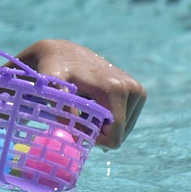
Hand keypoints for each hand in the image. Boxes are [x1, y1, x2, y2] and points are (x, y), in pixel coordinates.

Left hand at [16, 39, 145, 148]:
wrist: (63, 52)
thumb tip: (76, 135)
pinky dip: (108, 117)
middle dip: (98, 131)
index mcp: (116, 90)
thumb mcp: (52, 87)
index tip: (75, 128)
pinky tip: (93, 102)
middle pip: (120, 133)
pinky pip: (125, 119)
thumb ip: (63, 108)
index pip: (114, 136)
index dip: (94, 139)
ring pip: (123, 128)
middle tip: (78, 115)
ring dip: (102, 124)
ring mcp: (137, 90)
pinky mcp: (137, 91)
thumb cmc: (54, 70)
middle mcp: (133, 89)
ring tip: (85, 106)